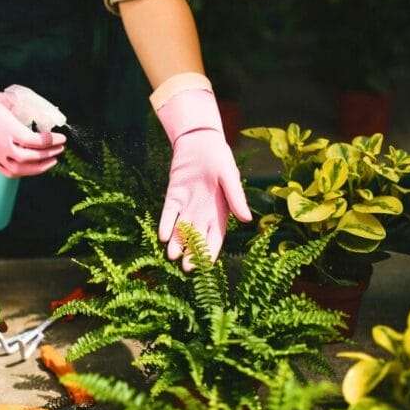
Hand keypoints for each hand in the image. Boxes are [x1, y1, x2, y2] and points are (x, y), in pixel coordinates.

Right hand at [0, 62, 64, 177]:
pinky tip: (32, 168)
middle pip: (33, 156)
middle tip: (60, 149)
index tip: (61, 137)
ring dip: (40, 167)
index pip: (37, 141)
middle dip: (50, 153)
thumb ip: (23, 106)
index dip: (52, 140)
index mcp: (9, 130)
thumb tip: (38, 110)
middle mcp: (4, 146)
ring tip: (51, 162)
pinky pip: (10, 172)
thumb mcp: (5, 100)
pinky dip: (24, 172)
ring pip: (22, 169)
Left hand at [153, 74, 250, 268]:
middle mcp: (202, 214)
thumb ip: (236, 198)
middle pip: (196, 238)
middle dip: (191, 253)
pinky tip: (162, 235)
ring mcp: (186, 207)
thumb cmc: (220, 159)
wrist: (200, 141)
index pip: (215, 238)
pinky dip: (165, 224)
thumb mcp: (230, 177)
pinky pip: (168, 214)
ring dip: (176, 243)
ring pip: (180, 230)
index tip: (206, 266)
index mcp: (220, 212)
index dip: (211, 252)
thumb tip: (247, 220)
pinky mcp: (173, 197)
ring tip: (171, 256)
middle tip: (186, 268)